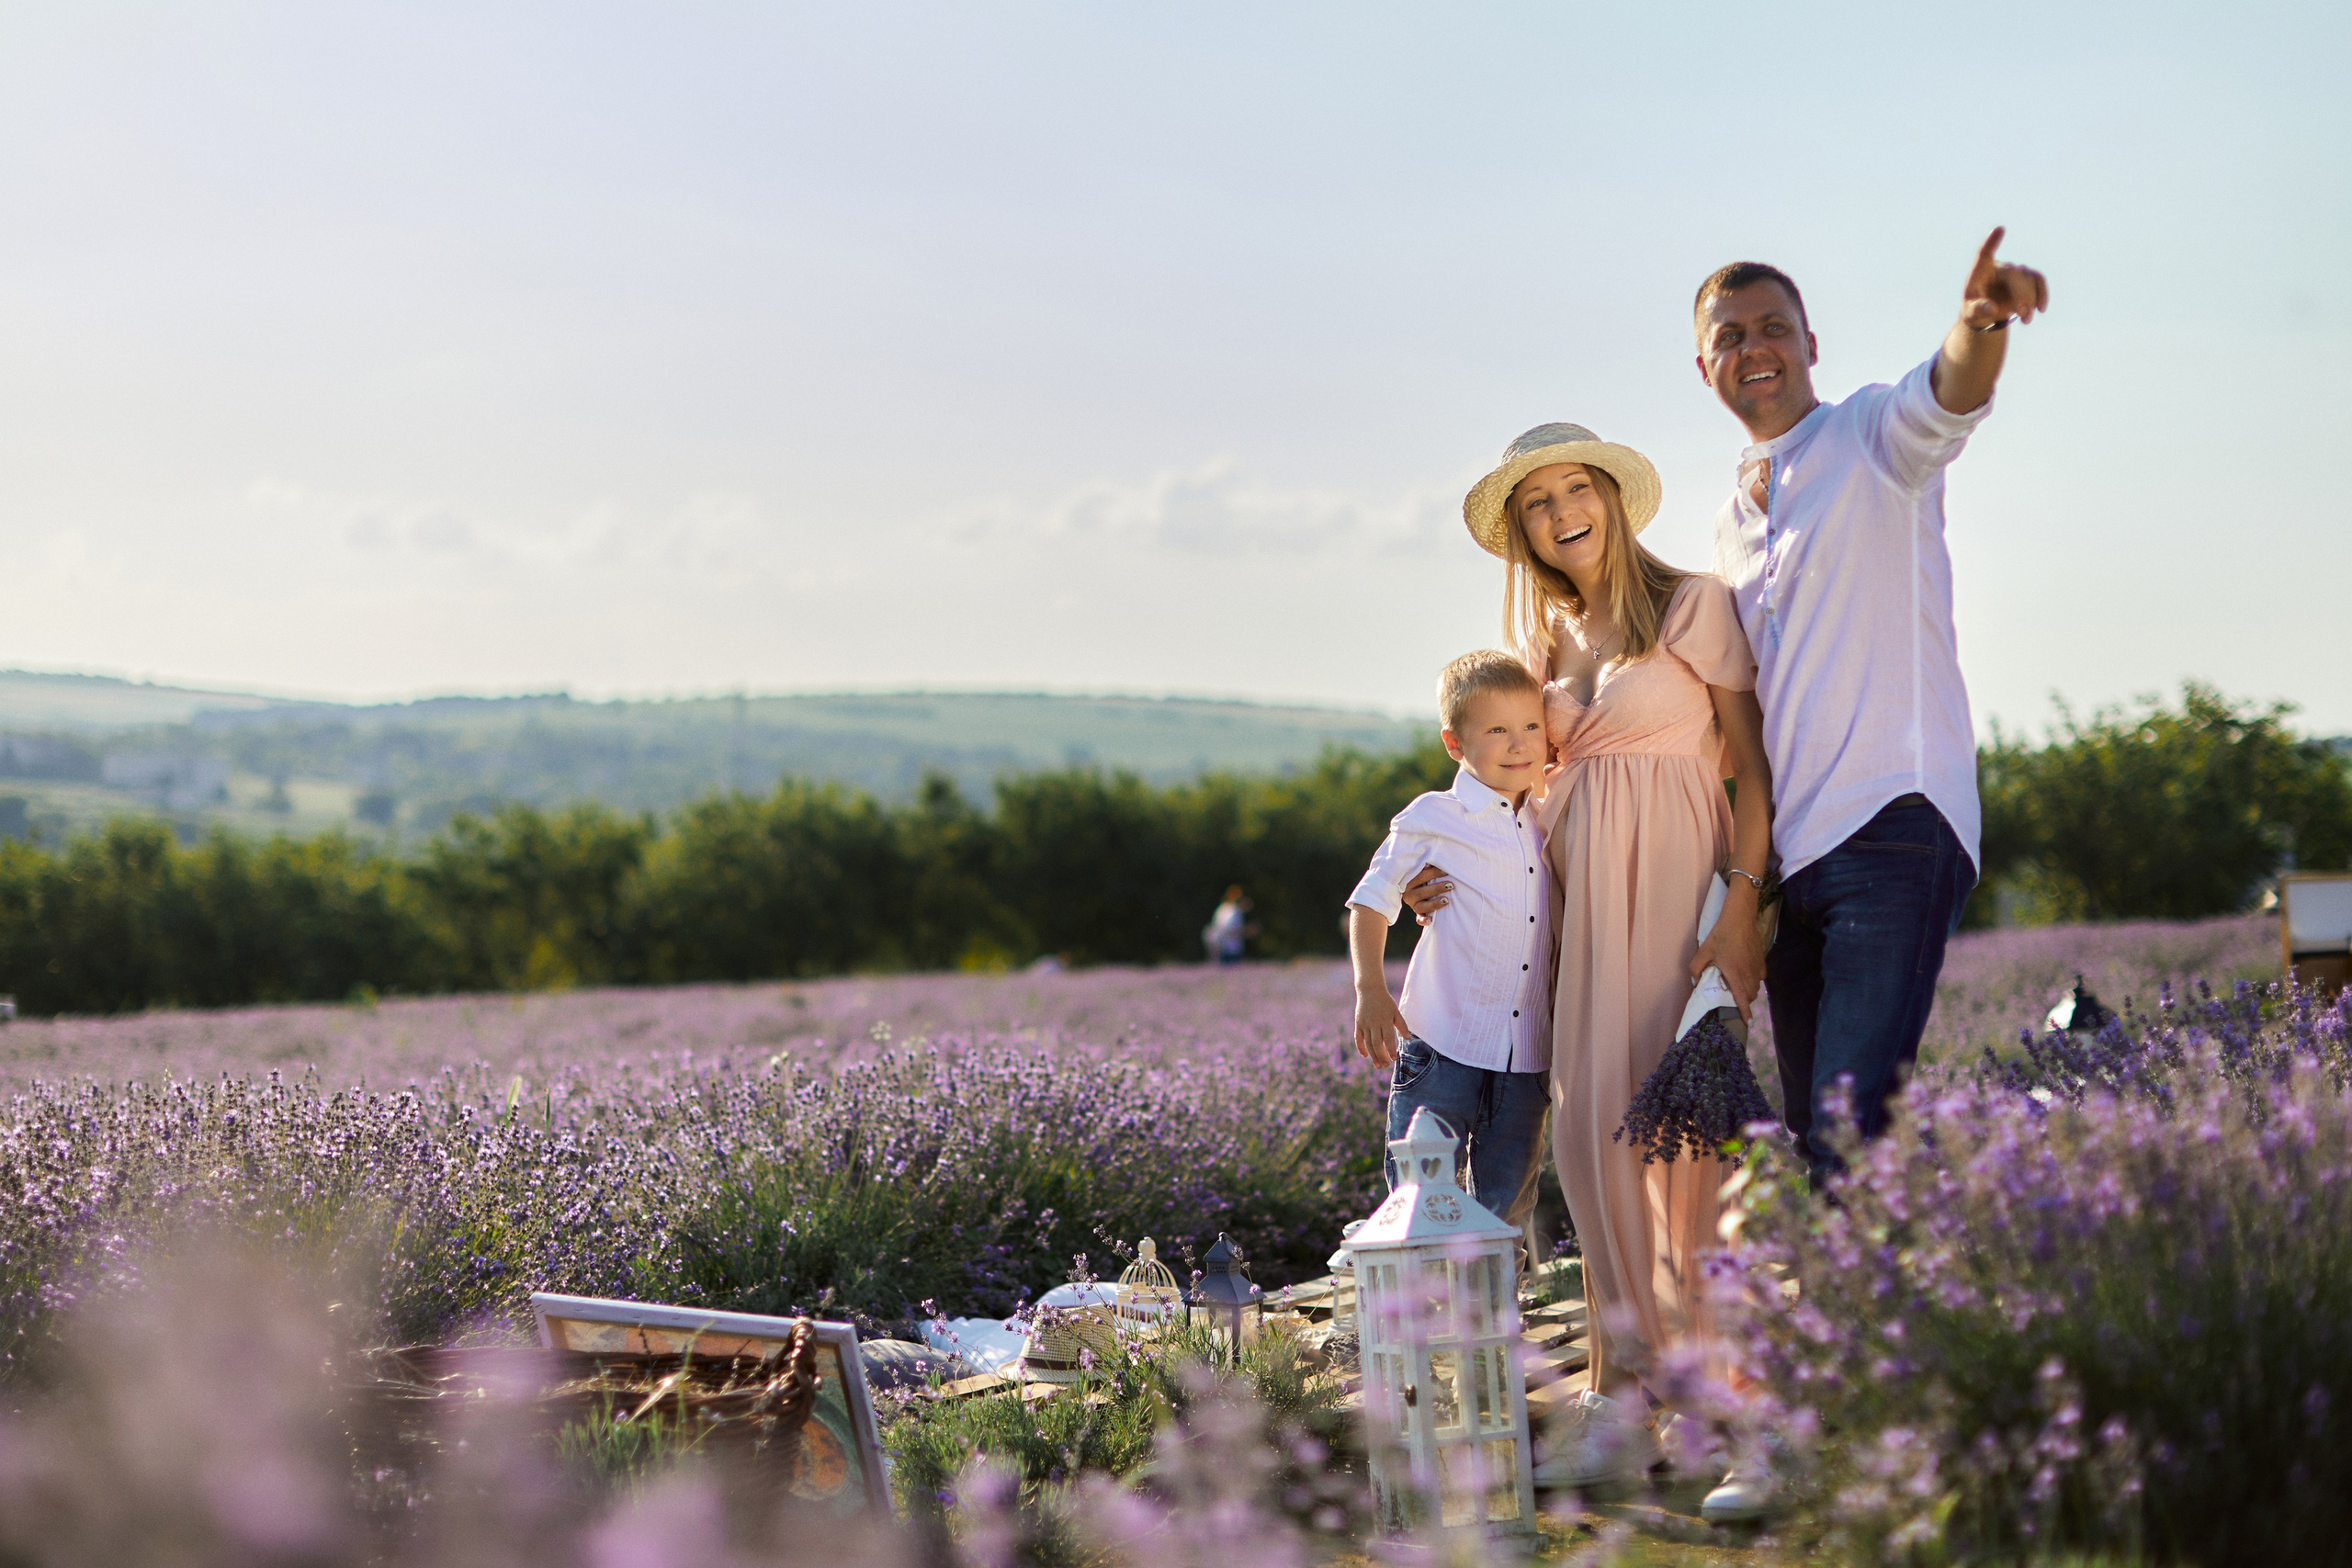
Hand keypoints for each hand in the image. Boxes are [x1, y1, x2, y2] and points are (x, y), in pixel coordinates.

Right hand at [1353, 987, 1407, 1067]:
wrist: (1369, 990)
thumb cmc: (1385, 1001)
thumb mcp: (1396, 1011)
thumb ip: (1402, 1025)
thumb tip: (1408, 1038)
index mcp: (1385, 1021)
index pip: (1388, 1039)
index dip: (1391, 1050)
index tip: (1394, 1059)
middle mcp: (1374, 1023)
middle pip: (1377, 1044)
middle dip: (1381, 1056)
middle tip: (1385, 1065)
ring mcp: (1365, 1024)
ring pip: (1368, 1043)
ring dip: (1372, 1055)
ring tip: (1377, 1065)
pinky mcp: (1358, 1024)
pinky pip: (1358, 1038)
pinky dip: (1360, 1047)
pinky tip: (1365, 1055)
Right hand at [1401, 863, 1451, 926]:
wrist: (1416, 889)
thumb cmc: (1424, 876)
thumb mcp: (1423, 870)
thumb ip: (1427, 866)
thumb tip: (1432, 861)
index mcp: (1408, 881)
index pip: (1420, 876)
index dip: (1433, 873)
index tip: (1446, 871)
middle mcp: (1408, 894)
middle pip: (1421, 892)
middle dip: (1437, 888)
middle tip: (1450, 885)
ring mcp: (1413, 904)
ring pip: (1421, 906)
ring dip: (1434, 904)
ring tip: (1447, 900)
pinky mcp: (1418, 913)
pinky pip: (1418, 919)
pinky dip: (1423, 920)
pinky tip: (1430, 920)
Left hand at [1691, 907, 1766, 1021]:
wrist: (1740, 919)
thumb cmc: (1721, 935)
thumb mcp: (1703, 952)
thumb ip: (1696, 969)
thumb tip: (1696, 982)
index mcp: (1735, 975)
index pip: (1742, 999)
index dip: (1745, 1013)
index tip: (1748, 1024)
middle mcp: (1749, 974)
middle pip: (1750, 996)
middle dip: (1744, 1002)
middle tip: (1733, 999)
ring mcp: (1758, 968)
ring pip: (1756, 987)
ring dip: (1748, 991)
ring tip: (1738, 986)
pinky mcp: (1762, 961)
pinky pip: (1760, 978)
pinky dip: (1754, 981)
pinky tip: (1745, 973)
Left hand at [1961, 226, 2048, 330]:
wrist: (1987, 312)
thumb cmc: (1974, 310)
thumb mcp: (1971, 314)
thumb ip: (1978, 310)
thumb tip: (1991, 308)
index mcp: (1980, 271)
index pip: (1984, 254)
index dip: (1992, 242)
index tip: (1999, 229)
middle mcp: (1999, 267)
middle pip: (2013, 275)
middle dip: (2020, 295)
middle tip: (2023, 315)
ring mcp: (2015, 270)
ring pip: (2028, 279)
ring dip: (2030, 301)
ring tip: (2025, 321)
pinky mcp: (2028, 277)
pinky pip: (2039, 281)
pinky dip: (2042, 294)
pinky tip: (2041, 310)